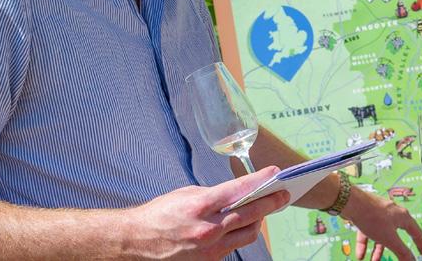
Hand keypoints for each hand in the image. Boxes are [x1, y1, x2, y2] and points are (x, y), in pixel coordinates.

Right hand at [121, 166, 289, 259]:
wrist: (138, 242)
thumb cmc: (159, 214)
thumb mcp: (186, 194)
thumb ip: (213, 195)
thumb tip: (235, 195)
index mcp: (200, 206)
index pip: (239, 190)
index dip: (261, 180)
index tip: (275, 173)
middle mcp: (208, 229)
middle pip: (251, 214)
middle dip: (271, 203)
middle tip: (284, 195)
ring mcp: (210, 249)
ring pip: (248, 234)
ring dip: (258, 220)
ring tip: (264, 210)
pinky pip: (234, 246)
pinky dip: (240, 234)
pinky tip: (243, 224)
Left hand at [346, 187, 421, 260]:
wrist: (350, 202)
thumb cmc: (373, 218)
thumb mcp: (389, 239)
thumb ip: (402, 251)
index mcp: (402, 216)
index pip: (416, 232)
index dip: (420, 244)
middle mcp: (392, 213)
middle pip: (397, 234)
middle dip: (396, 249)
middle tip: (402, 258)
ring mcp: (379, 212)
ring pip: (381, 234)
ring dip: (377, 249)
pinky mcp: (366, 213)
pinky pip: (369, 231)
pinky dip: (366, 243)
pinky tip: (360, 255)